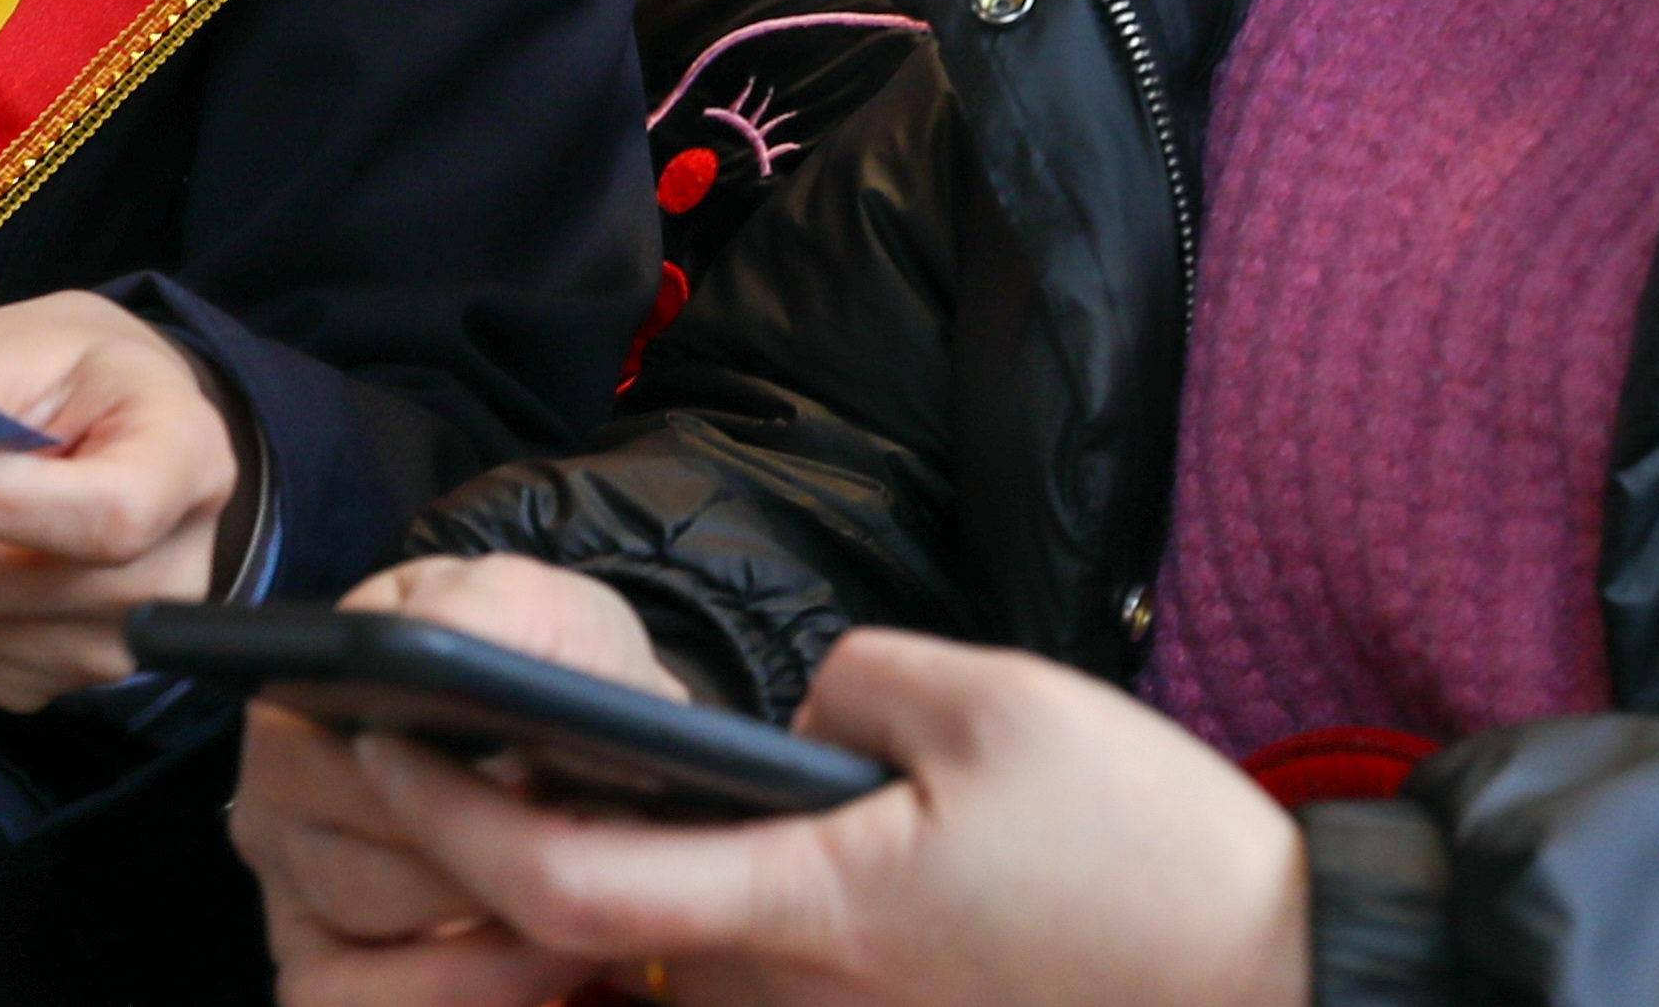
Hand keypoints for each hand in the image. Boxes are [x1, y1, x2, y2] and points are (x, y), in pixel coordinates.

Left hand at [233, 565, 1307, 1006]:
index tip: (383, 739)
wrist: (1275, 980)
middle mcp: (789, 995)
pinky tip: (705, 820)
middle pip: (605, 919)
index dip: (450, 816)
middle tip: (437, 725)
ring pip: (681, 941)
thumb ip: (848, 683)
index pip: (561, 882)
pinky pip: (754, 962)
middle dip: (518, 826)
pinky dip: (705, 892)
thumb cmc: (1143, 855)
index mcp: (802, 909)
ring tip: (562, 749)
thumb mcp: (991, 705)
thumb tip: (783, 711)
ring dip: (626, 860)